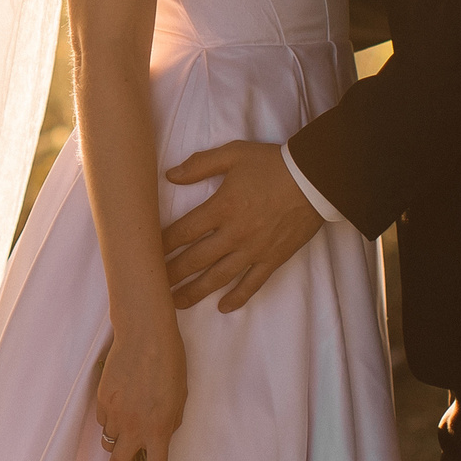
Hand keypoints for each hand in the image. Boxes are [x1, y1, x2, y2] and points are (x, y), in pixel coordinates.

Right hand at [94, 324, 185, 460]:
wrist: (145, 334)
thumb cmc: (171, 365)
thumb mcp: (179, 401)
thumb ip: (167, 426)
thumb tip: (154, 439)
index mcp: (159, 430)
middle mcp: (134, 427)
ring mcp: (114, 413)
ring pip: (109, 442)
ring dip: (118, 441)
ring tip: (130, 419)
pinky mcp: (101, 399)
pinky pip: (103, 420)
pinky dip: (111, 419)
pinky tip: (121, 399)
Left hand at [161, 140, 324, 311]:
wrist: (315, 179)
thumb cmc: (273, 164)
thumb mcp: (233, 153)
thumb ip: (200, 165)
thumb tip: (170, 176)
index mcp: (221, 208)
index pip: (183, 232)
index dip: (162, 244)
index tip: (145, 253)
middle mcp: (234, 234)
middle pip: (195, 259)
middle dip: (171, 273)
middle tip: (152, 285)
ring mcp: (254, 250)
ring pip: (219, 277)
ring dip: (195, 291)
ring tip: (175, 303)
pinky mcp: (273, 259)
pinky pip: (252, 283)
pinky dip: (237, 297)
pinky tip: (223, 307)